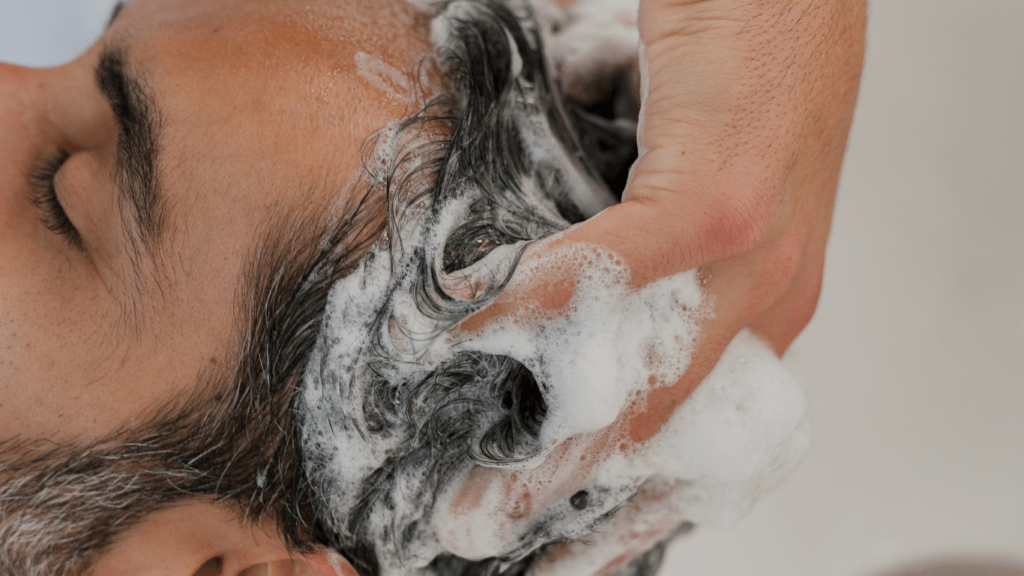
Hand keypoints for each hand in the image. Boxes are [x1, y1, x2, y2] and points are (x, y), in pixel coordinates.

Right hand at [449, 0, 864, 569]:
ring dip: (551, 432)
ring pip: (645, 379)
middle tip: (485, 522)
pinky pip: (610, 271)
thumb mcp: (688, 203)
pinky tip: (476, 327)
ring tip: (477, 477)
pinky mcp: (719, 199)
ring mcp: (756, 257)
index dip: (618, 484)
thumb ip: (638, 268)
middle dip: (570, 488)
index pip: (687, 426)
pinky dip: (536, 304)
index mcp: (763, 307)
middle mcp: (768, 300)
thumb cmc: (734, 84)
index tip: (551, 521)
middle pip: (662, 427)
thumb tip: (554, 309)